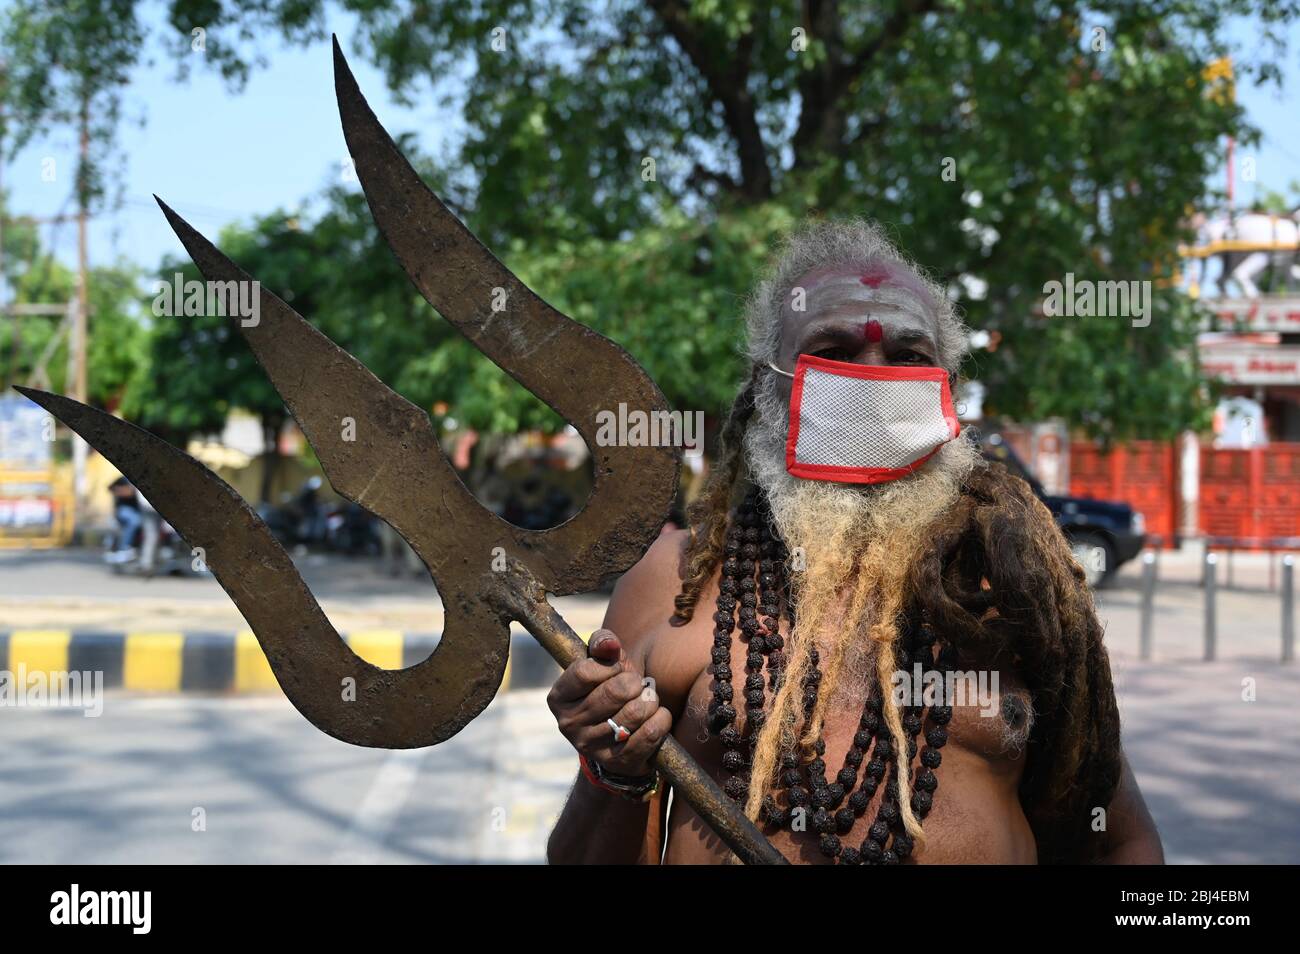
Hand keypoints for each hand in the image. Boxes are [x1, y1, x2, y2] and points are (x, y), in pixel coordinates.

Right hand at [547, 628, 672, 778]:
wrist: (618, 740)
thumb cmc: (609, 690)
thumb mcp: (603, 664)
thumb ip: (602, 644)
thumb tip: (610, 645)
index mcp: (558, 697)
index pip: (585, 672)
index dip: (610, 666)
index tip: (618, 669)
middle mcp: (569, 724)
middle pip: (615, 691)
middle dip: (635, 683)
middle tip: (637, 686)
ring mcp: (592, 747)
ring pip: (636, 712)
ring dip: (650, 701)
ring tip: (646, 701)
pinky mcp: (617, 762)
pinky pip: (651, 733)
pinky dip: (661, 719)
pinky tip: (656, 717)